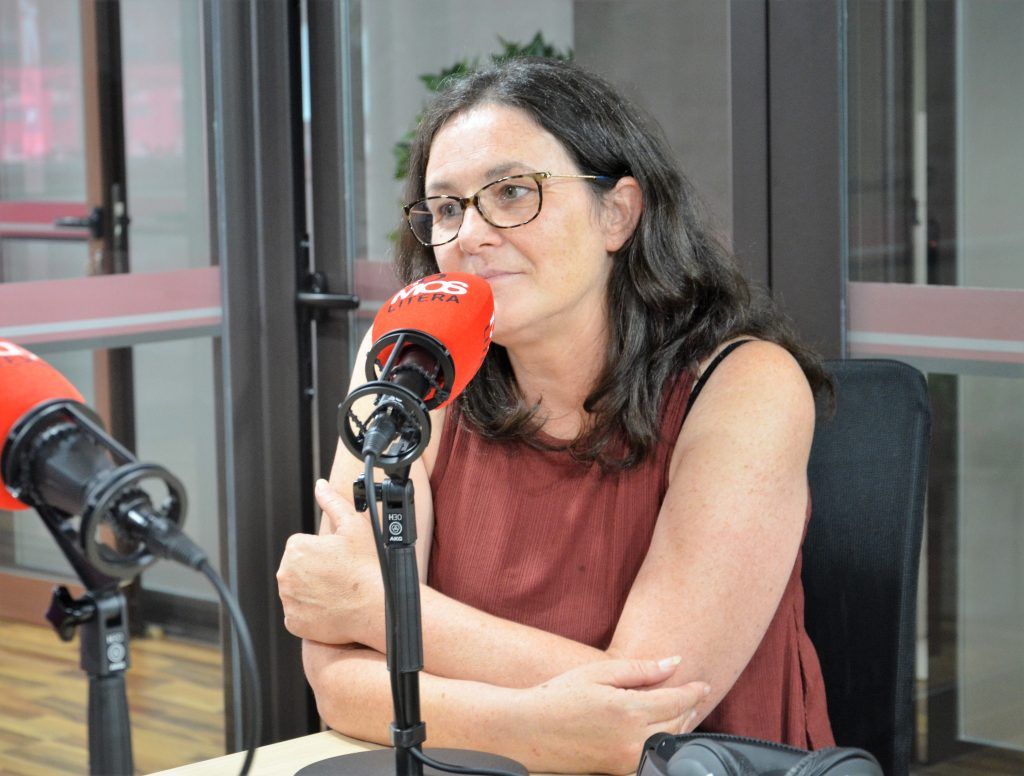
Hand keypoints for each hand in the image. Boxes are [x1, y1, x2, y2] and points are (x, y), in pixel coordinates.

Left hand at [276, 480, 382, 644]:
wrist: (377, 607)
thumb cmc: (367, 567)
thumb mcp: (354, 526)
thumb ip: (332, 502)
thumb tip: (320, 486)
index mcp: (296, 548)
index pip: (302, 546)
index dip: (322, 551)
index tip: (339, 558)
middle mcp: (286, 574)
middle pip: (298, 568)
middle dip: (315, 570)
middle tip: (340, 575)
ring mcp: (289, 600)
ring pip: (298, 590)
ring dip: (313, 590)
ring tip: (338, 591)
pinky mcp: (294, 622)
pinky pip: (299, 613)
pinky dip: (312, 612)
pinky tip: (332, 607)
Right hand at [523, 657, 708, 774]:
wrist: (526, 731)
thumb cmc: (558, 696)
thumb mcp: (597, 673)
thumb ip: (640, 669)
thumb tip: (674, 663)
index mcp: (628, 711)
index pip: (676, 701)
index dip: (693, 691)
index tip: (703, 683)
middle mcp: (632, 740)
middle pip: (677, 725)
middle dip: (689, 709)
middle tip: (695, 695)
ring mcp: (626, 760)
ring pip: (667, 743)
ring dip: (680, 726)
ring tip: (683, 711)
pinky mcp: (617, 771)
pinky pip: (651, 756)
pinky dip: (661, 741)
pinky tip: (658, 730)